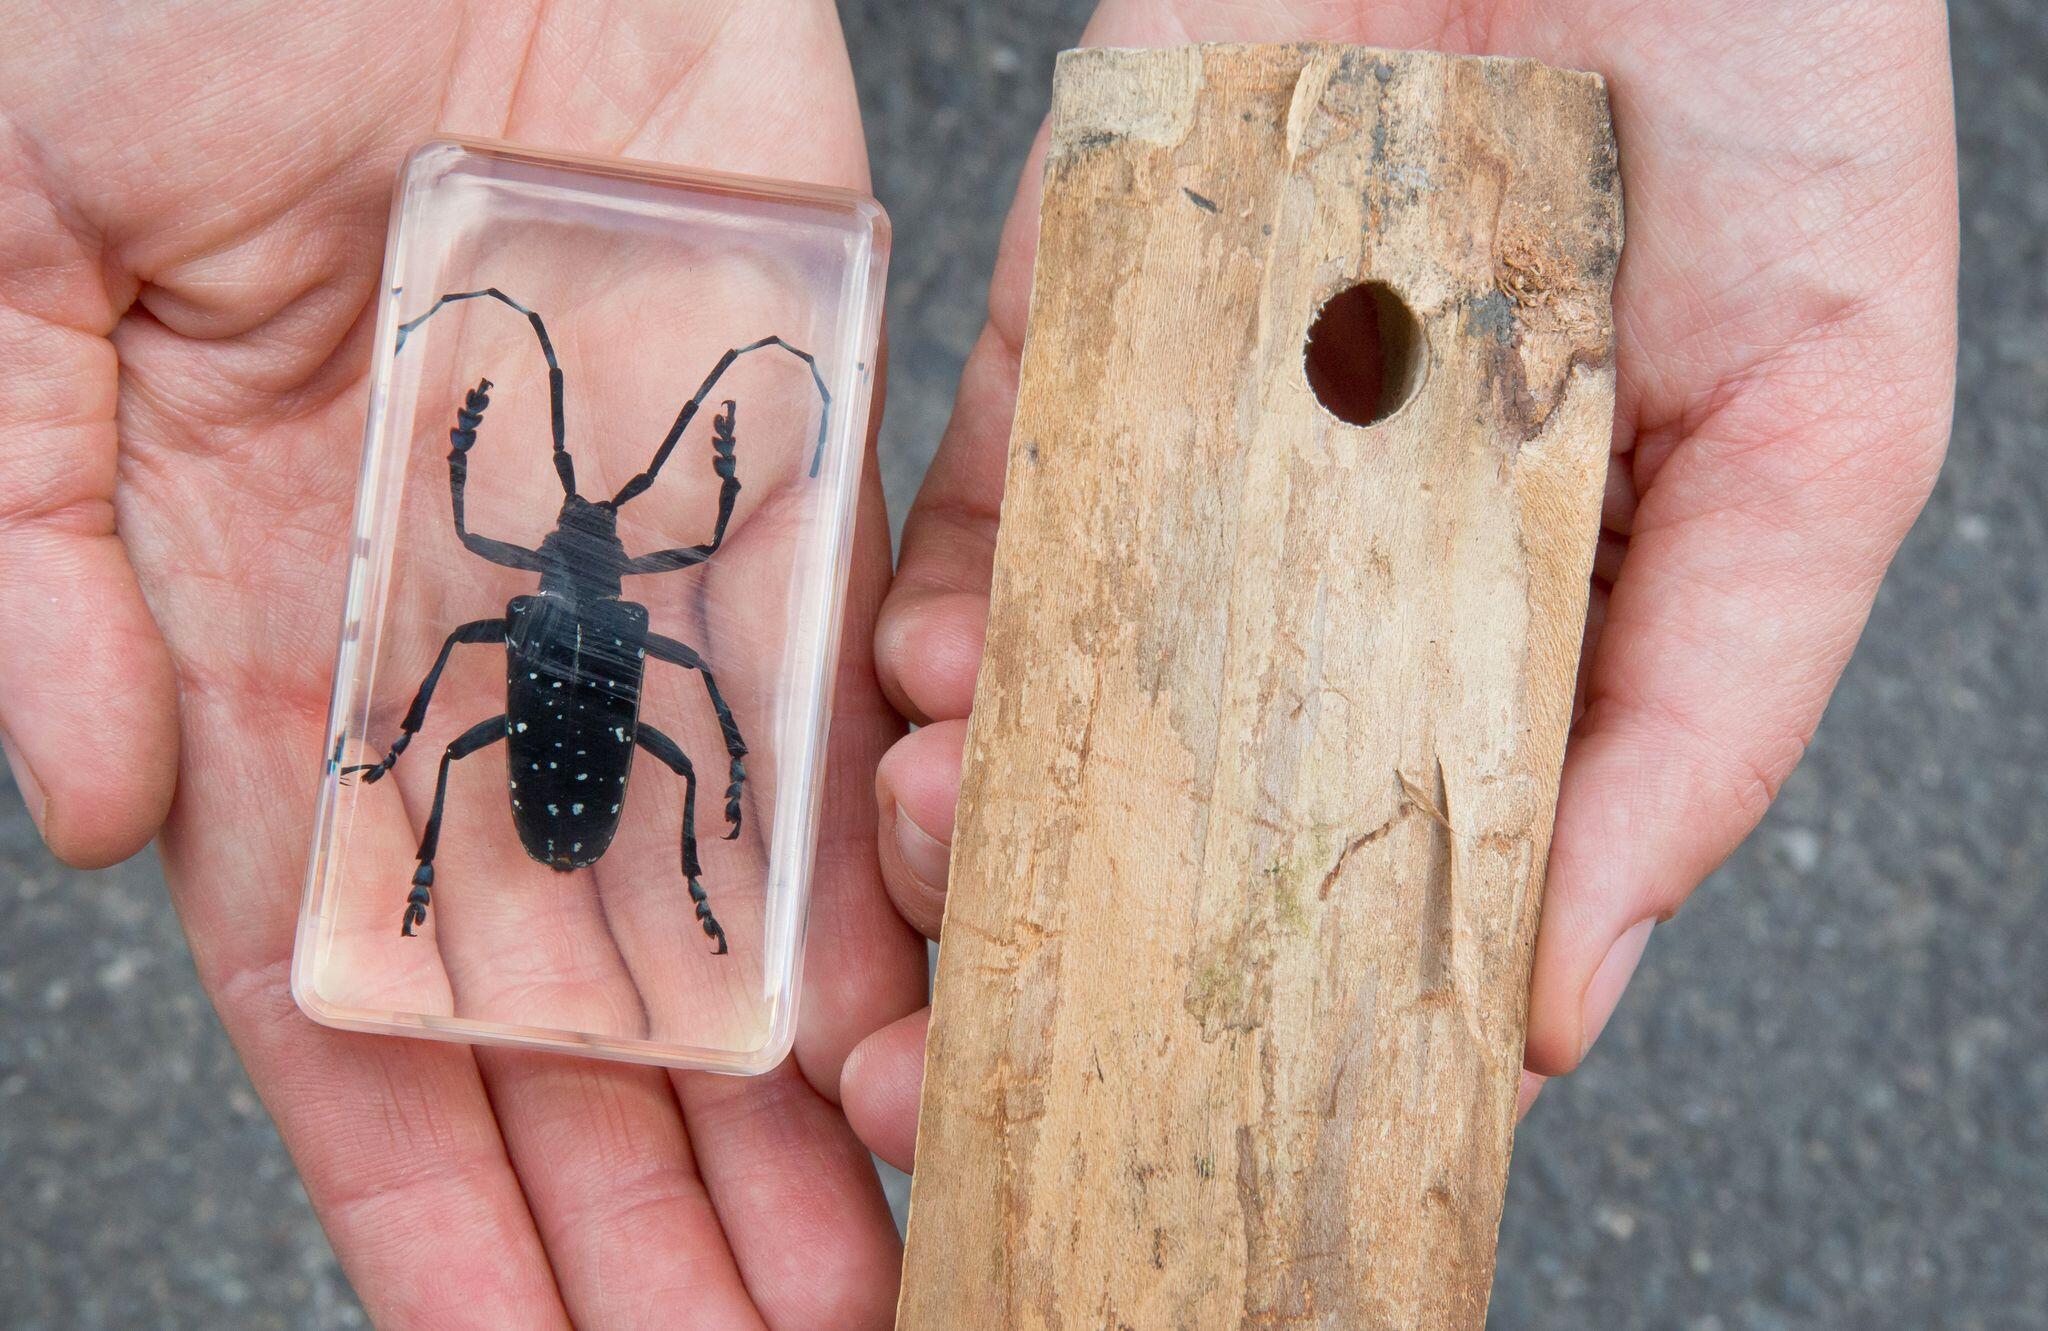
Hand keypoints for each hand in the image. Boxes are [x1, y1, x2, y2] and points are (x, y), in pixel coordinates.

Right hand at [0, 3, 922, 1325]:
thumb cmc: (164, 4)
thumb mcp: (11, 271)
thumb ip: (22, 543)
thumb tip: (111, 816)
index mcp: (276, 643)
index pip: (360, 1000)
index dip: (431, 1198)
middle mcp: (474, 652)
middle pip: (574, 999)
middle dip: (643, 1208)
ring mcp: (637, 575)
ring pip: (727, 899)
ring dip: (787, 1101)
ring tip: (864, 1272)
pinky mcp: (788, 472)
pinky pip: (845, 707)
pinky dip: (884, 873)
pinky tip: (922, 1031)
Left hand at [842, 0, 1956, 1166]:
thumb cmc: (1771, 95)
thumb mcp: (1823, 438)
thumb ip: (1700, 724)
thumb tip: (1552, 1011)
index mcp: (1509, 636)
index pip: (1376, 871)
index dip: (1273, 1013)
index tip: (1172, 1126)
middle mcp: (1329, 572)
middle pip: (1173, 807)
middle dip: (1057, 941)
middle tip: (963, 1053)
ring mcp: (1190, 456)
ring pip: (1052, 687)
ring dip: (971, 799)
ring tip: (944, 852)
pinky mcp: (1076, 333)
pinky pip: (978, 505)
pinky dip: (940, 616)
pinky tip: (928, 693)